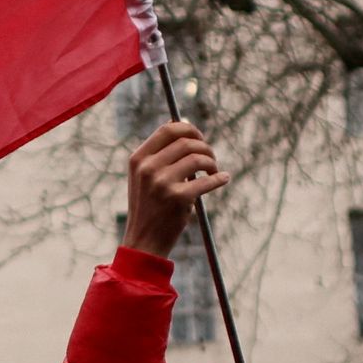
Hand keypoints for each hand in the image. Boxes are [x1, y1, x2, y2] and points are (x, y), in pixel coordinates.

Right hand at [123, 119, 227, 259]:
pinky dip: (219, 178)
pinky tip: (223, 178)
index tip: (199, 137)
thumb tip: (182, 122)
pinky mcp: (178, 198)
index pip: (167, 130)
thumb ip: (161, 152)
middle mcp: (148, 168)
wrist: (144, 241)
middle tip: (210, 158)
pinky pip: (207, 180)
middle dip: (204, 147)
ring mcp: (162, 183)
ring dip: (211, 163)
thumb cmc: (150, 206)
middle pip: (186, 143)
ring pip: (198, 158)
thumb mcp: (145, 176)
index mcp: (138, 159)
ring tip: (213, 171)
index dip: (188, 129)